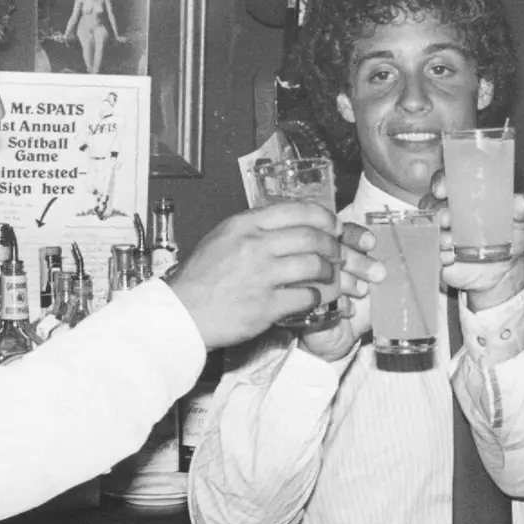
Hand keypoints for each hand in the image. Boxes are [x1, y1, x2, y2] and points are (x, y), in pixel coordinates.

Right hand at [169, 203, 383, 349]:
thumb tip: (291, 223)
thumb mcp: (223, 238)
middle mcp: (255, 245)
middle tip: (341, 256)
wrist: (182, 312)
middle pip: (313, 238)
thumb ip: (255, 229)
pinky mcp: (266, 305)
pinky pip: (307, 297)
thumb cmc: (201, 278)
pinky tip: (318, 299)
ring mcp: (261, 276)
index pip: (299, 211)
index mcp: (245, 224)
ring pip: (315, 266)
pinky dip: (319, 297)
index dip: (326, 219)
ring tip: (333, 278)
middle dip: (335, 247)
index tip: (335, 227)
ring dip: (331, 273)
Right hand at [423, 174, 523, 308]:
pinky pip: (432, 252)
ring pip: (429, 227)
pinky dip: (439, 253)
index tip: (442, 189)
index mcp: (465, 197)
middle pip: (432, 203)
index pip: (447, 182)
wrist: (501, 272)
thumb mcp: (518, 224)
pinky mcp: (439, 253)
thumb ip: (520, 212)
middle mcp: (449, 211)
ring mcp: (441, 232)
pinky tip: (450, 257)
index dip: (440, 182)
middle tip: (446, 218)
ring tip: (449, 241)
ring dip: (438, 233)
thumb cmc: (507, 240)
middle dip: (436, 209)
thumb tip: (520, 202)